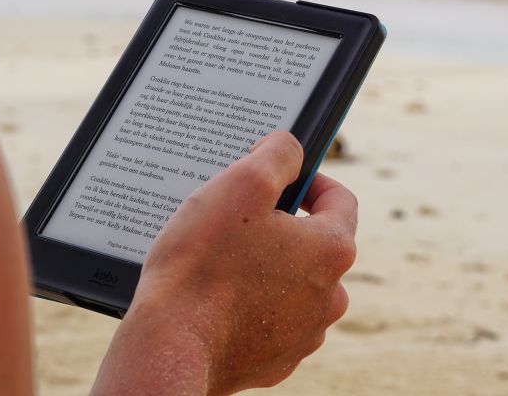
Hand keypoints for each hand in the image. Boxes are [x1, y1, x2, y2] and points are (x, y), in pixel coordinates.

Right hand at [91, 132, 357, 394]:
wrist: (168, 349)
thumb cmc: (201, 265)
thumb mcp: (242, 184)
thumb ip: (278, 154)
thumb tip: (290, 148)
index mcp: (331, 250)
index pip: (339, 199)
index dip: (310, 179)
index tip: (283, 178)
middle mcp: (330, 295)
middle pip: (314, 243)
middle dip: (282, 226)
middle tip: (239, 220)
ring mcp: (305, 333)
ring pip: (293, 282)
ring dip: (268, 267)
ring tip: (223, 262)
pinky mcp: (277, 359)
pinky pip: (272, 319)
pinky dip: (252, 304)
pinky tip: (218, 299)